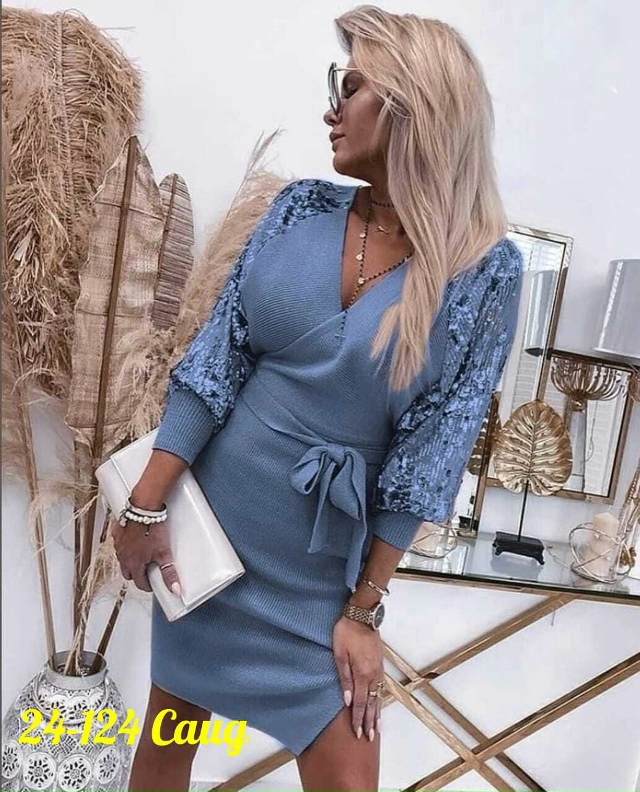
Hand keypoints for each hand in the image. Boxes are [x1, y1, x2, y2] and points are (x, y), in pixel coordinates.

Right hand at [110, 509, 180, 596]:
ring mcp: (119, 545)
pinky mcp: (118, 533)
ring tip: (143, 555)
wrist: (144, 508)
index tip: (153, 584)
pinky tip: (135, 541)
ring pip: (123, 559)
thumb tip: (175, 589)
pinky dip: (126, 546)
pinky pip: (120, 545)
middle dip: (137, 575)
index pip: (139, 583)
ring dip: (131, 560)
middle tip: (147, 570)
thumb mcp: (164, 553)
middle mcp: (123, 556)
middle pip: (128, 573)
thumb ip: (169, 572)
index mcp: (134, 564)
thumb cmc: (152, 528)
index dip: (148, 585)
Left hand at [332, 615, 383, 741]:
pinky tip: (379, 702)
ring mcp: (378, 668)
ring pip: (378, 696)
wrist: (362, 614)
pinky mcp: (380, 662)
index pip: (359, 702)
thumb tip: (346, 699)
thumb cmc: (347, 632)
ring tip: (377, 727)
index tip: (358, 733)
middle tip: (369, 737)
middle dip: (369, 721)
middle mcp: (373, 674)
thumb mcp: (339, 653)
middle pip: (371, 702)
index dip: (358, 719)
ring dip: (377, 712)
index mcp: (362, 673)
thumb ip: (344, 677)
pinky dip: (380, 698)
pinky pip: (381, 686)